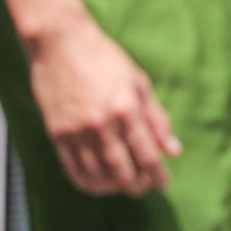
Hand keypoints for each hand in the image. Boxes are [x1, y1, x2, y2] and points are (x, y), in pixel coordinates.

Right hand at [27, 14, 180, 195]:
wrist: (60, 44)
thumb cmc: (105, 59)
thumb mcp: (140, 83)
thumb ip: (157, 119)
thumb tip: (174, 150)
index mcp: (126, 109)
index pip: (147, 155)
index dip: (158, 174)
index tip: (164, 183)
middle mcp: (101, 124)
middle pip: (123, 171)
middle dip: (137, 184)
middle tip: (145, 186)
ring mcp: (76, 131)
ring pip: (97, 175)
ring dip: (113, 187)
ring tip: (124, 185)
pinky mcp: (56, 134)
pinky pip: (72, 169)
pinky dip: (87, 182)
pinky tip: (98, 184)